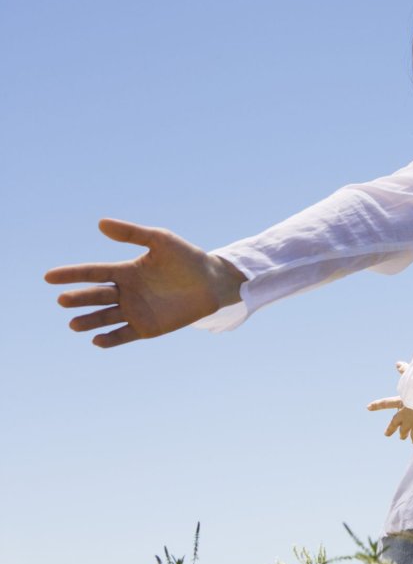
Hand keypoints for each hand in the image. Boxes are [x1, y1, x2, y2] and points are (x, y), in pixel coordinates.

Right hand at [44, 218, 245, 348]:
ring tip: (74, 324)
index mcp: (125, 271)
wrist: (212, 281)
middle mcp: (125, 292)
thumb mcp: (160, 240)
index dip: (71, 274)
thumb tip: (100, 223)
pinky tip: (98, 340)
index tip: (49, 277)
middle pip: (96, 296)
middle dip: (79, 298)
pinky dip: (110, 338)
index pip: (93, 273)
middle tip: (63, 300)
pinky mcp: (147, 328)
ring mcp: (135, 311)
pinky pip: (124, 335)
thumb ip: (132, 233)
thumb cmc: (186, 258)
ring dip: (89, 321)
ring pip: (104, 318)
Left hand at [367, 361, 412, 443]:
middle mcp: (404, 413)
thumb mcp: (412, 376)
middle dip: (391, 429)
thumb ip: (405, 370)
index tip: (368, 407)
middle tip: (386, 434)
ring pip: (406, 431)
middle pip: (395, 423)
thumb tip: (397, 363)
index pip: (386, 403)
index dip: (377, 405)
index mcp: (401, 401)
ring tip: (406, 439)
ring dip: (405, 435)